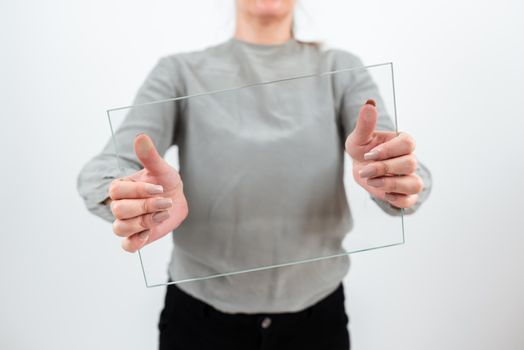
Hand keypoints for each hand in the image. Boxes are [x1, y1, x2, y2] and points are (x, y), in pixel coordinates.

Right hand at [107, 134, 187, 251]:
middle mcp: (119, 206)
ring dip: (144, 222)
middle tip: (165, 202)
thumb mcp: (160, 168)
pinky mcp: (135, 238)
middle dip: (145, 206)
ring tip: (162, 214)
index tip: (159, 187)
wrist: (175, 199)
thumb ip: (149, 156)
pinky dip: (136, 242)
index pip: (117, 190)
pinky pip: (127, 246)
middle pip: (119, 211)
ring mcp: (126, 223)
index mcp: (121, 188)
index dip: (139, 191)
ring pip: (120, 228)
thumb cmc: (165, 181)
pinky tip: (150, 232)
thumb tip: (141, 137)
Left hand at [345, 99, 423, 208]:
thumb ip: (365, 123)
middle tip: (365, 171)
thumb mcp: (359, 137)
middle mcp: (409, 159)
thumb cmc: (362, 150)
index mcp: (402, 142)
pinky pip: (410, 200)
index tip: (369, 154)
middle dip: (384, 168)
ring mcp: (409, 177)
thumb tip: (369, 104)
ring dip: (391, 184)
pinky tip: (382, 193)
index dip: (389, 150)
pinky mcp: (405, 194)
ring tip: (373, 182)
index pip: (408, 143)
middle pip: (410, 164)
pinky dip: (396, 199)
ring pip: (414, 184)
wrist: (359, 168)